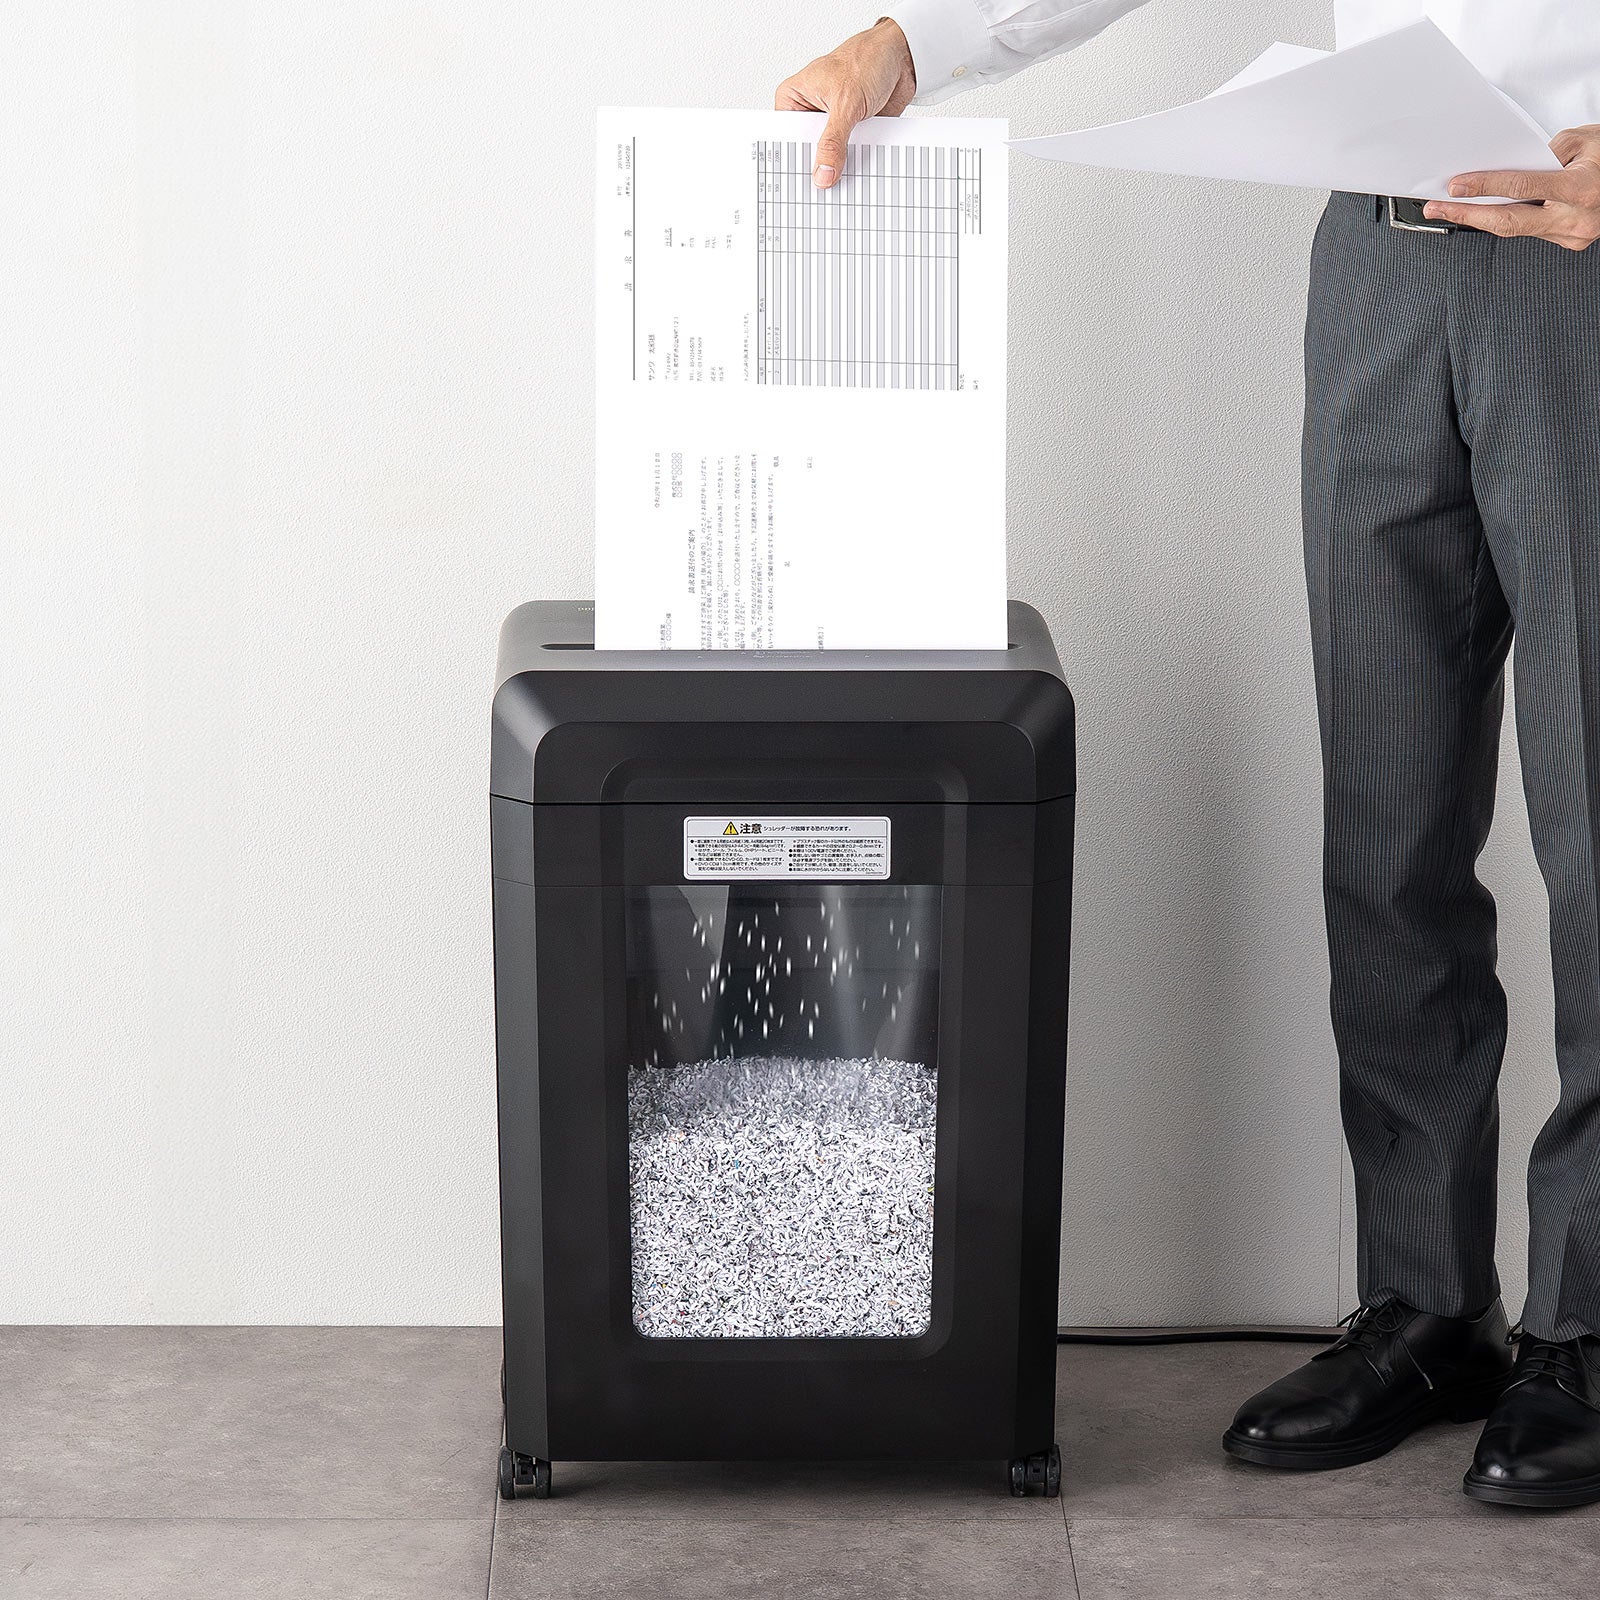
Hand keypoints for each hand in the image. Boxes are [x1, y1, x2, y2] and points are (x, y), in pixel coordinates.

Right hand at [775, 19, 916, 188]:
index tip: (801, 182)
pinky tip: (858, 171)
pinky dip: (855, 162)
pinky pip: (849, 156)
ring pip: (829, 156)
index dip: (794, 160)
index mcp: (795, 98)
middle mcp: (810, 112)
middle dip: (818, 167)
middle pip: (807, 151)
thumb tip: (823, 174)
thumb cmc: (867, 59)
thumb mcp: (845, 103)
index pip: (786, 138)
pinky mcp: (850, 132)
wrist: (901, 57)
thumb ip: (833, 142)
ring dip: (839, 166)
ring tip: (842, 178)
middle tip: (823, 184)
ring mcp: (830, 124)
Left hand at [1424, 125, 1599, 250]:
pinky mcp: (1570, 242)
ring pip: (1517, 228)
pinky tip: (1487, 213)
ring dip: (1482, 219)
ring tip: (1453, 208)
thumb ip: (1547, 151)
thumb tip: (1510, 165)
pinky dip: (1509, 219)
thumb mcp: (1586, 140)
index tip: (1455, 186)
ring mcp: (1573, 235)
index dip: (1484, 187)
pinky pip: (1532, 230)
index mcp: (1582, 189)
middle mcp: (1576, 218)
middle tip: (1436, 208)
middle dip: (1467, 215)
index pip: (1522, 187)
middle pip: (1508, 220)